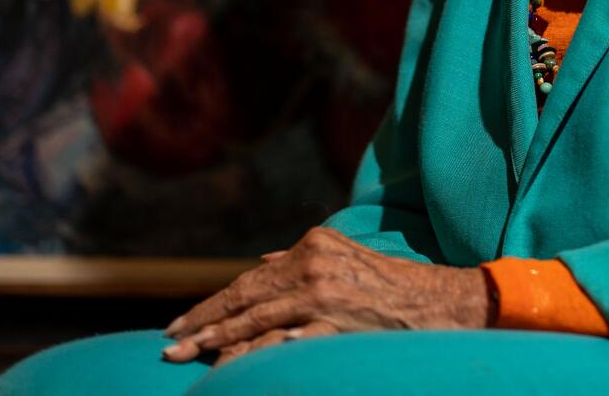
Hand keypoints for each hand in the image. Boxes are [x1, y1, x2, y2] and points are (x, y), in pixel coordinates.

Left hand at [161, 227, 490, 363]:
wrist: (439, 302)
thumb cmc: (391, 283)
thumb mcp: (344, 257)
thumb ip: (300, 259)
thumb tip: (262, 260)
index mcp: (311, 246)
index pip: (250, 278)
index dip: (214, 302)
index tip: (183, 322)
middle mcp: (313, 266)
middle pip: (246, 297)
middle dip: (204, 322)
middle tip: (169, 342)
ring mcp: (325, 295)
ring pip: (259, 320)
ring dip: (219, 339)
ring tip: (188, 354)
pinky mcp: (338, 323)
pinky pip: (293, 340)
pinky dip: (266, 350)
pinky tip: (237, 362)